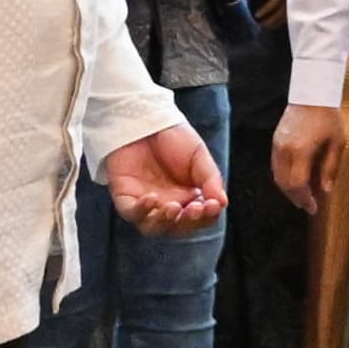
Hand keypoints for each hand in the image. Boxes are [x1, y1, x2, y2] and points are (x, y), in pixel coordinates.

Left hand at [104, 124, 226, 235]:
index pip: (200, 218)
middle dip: (188, 222)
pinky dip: (141, 211)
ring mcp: (146, 202)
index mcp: (188, 197)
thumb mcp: (199, 156)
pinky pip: (131, 213)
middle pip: (178, 227)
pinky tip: (151, 198)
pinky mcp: (125, 196)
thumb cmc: (174, 137)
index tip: (212, 205)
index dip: (207, 217)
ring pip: (153, 227)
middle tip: (194, 209)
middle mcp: (168, 203)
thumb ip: (210, 180)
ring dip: (164, 222)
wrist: (146, 119)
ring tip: (173, 207)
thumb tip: (223, 203)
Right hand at [274, 106, 345, 214]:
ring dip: (288, 189)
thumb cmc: (329, 116)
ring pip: (277, 176)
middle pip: (285, 183)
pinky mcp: (275, 140)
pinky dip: (283, 177)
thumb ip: (330, 167)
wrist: (313, 93)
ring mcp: (277, 145)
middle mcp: (285, 150)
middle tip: (307, 206)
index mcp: (301, 151)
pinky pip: (275, 165)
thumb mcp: (338, 142)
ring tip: (301, 196)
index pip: (298, 184)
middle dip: (296, 197)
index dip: (305, 199)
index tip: (313, 208)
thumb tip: (326, 190)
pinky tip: (294, 180)